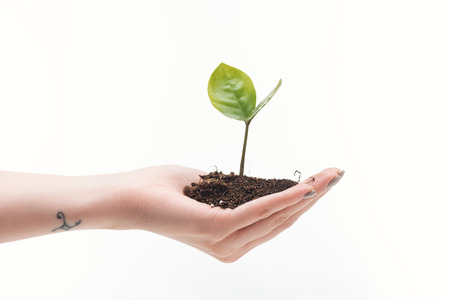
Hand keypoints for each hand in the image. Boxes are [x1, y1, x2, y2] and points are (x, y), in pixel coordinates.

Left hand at [115, 165, 343, 262]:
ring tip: (328, 177)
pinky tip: (303, 186)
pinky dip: (283, 198)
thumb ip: (238, 193)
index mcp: (232, 238)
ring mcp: (226, 240)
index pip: (276, 220)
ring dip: (305, 195)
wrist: (130, 196)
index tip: (324, 180)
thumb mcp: (212, 189)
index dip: (302, 200)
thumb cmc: (165, 191)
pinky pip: (260, 212)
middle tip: (336, 175)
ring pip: (277, 217)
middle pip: (283, 220)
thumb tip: (261, 185)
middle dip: (312, 197)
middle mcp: (233, 246)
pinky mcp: (218, 228)